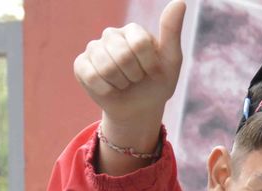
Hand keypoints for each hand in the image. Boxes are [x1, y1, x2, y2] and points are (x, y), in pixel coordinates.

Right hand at [74, 0, 184, 153]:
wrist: (140, 108)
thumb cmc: (157, 83)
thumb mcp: (171, 61)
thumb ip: (172, 31)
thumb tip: (179, 2)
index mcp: (134, 31)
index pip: (140, 44)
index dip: (150, 66)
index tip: (154, 72)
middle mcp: (111, 35)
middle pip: (123, 56)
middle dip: (135, 76)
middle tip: (137, 79)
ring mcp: (94, 48)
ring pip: (106, 67)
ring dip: (121, 83)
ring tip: (124, 83)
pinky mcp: (81, 64)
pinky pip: (92, 77)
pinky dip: (107, 90)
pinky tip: (110, 88)